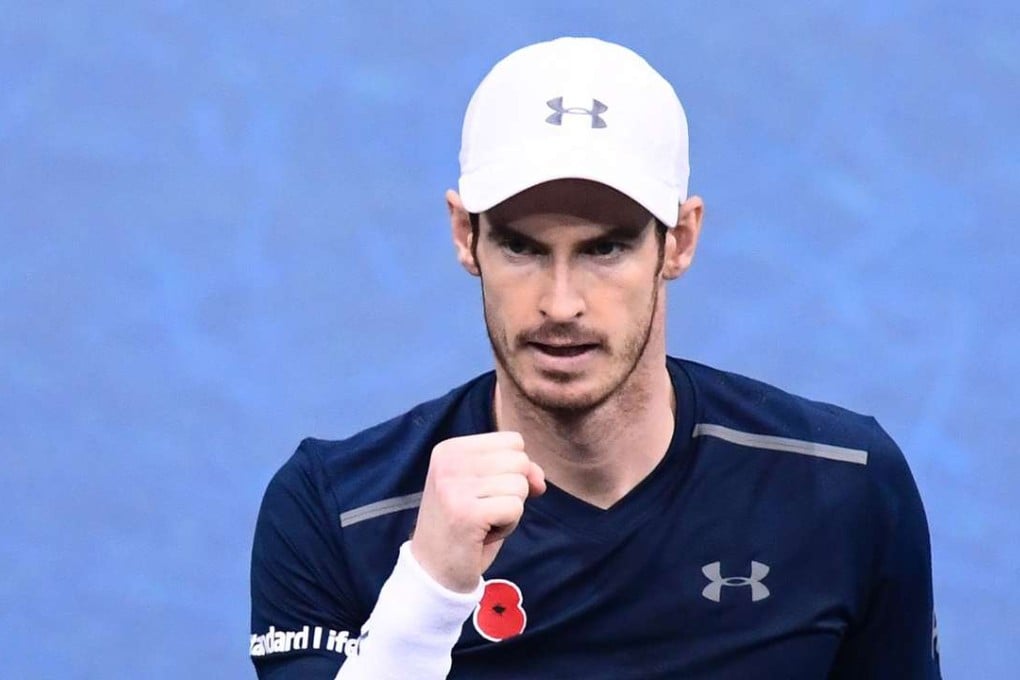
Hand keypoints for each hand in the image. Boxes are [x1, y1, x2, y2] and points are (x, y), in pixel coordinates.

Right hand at [410, 432, 545, 592]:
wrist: (434, 570)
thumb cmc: (465, 525)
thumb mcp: (487, 486)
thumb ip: (517, 471)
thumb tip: (539, 480)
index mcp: (450, 449)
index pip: (513, 441)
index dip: (513, 471)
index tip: (484, 492)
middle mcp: (449, 462)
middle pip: (520, 461)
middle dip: (512, 491)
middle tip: (483, 509)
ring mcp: (454, 487)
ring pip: (520, 485)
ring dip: (510, 510)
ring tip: (482, 522)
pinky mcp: (466, 513)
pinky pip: (516, 508)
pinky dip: (508, 526)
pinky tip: (483, 534)